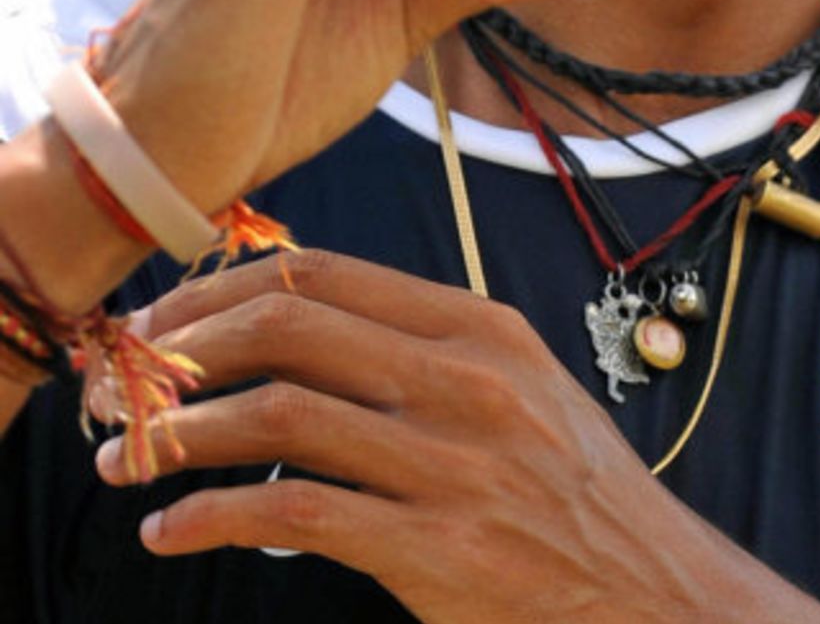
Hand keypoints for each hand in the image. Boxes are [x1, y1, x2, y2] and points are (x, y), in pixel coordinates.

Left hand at [95, 252, 727, 622]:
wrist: (654, 586)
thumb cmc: (572, 489)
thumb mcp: (517, 386)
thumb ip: (423, 351)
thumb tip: (301, 335)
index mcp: (476, 325)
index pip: (321, 274)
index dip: (221, 289)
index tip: (163, 318)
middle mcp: (463, 378)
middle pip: (288, 325)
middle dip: (184, 347)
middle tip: (124, 380)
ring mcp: (451, 461)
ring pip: (278, 414)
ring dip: (180, 434)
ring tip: (128, 459)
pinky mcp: (436, 548)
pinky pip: (295, 516)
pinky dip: (214, 516)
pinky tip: (174, 528)